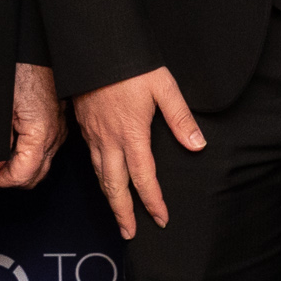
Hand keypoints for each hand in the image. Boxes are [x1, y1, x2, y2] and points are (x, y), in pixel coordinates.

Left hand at [0, 63, 65, 187]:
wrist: (36, 51)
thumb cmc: (21, 71)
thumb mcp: (1, 109)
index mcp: (40, 133)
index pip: (24, 174)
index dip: (3, 180)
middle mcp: (54, 135)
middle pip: (36, 176)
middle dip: (13, 178)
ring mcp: (59, 130)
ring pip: (42, 165)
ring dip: (22, 167)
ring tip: (1, 157)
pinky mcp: (58, 123)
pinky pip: (47, 149)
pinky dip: (30, 155)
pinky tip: (13, 144)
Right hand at [75, 67, 206, 234]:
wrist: (94, 48)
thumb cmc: (130, 65)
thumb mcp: (163, 87)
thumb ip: (180, 118)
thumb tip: (197, 144)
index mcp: (131, 134)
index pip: (144, 178)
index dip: (153, 201)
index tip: (161, 218)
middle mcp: (109, 140)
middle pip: (115, 186)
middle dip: (123, 212)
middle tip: (129, 233)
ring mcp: (94, 135)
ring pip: (100, 175)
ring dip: (110, 198)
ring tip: (118, 214)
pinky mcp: (84, 126)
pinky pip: (92, 160)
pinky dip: (99, 177)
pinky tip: (105, 178)